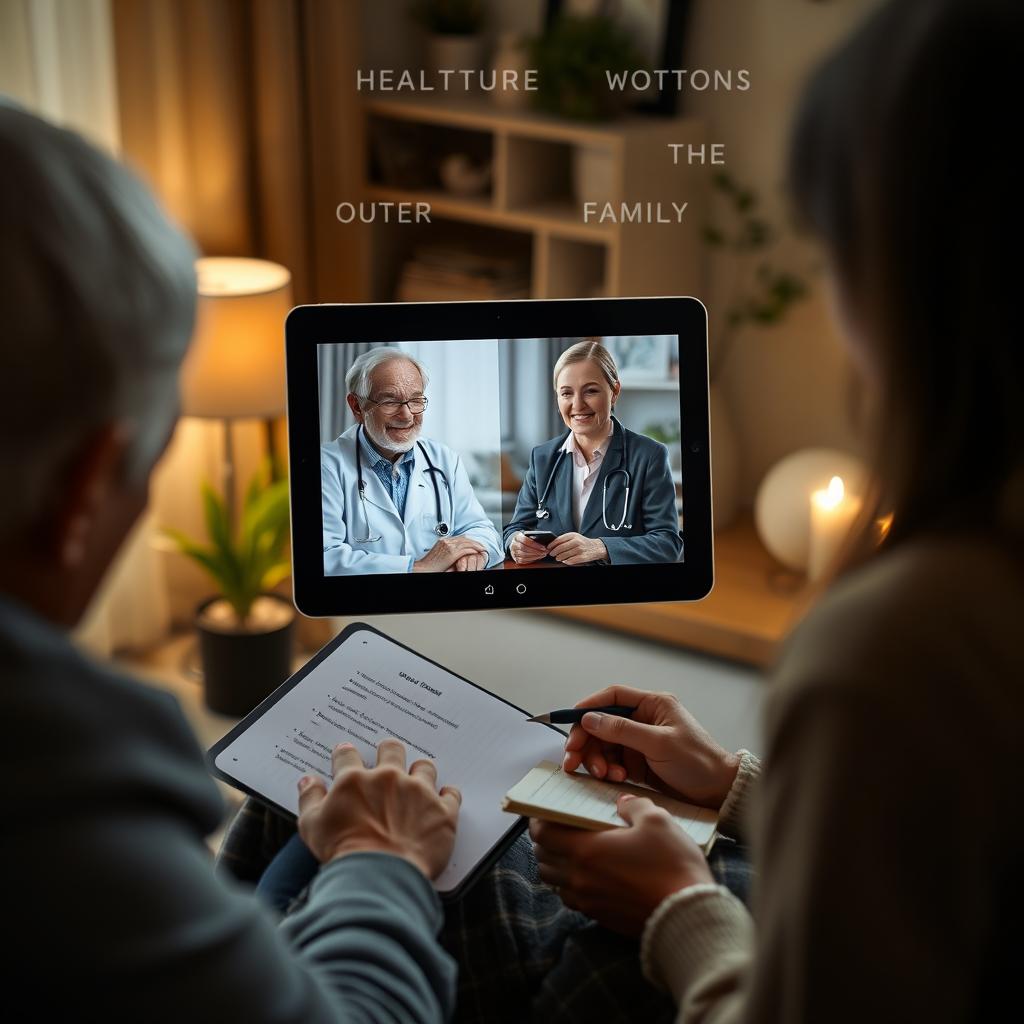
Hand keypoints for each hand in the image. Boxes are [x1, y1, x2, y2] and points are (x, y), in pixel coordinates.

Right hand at [297, 739, 460, 879]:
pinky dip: (448, 796)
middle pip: (392, 749)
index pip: (348, 756)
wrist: (379, 878)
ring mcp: (419, 793)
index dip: (345, 754)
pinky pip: (452, 794)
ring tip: (417, 781)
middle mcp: (389, 779)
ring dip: (420, 771)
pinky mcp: (442, 812)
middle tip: (387, 758)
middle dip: (388, 751)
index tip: (346, 755)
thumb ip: (310, 798)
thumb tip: (308, 781)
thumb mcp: (312, 827)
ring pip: (424, 767)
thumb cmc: (344, 855)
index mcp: (355, 781)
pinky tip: (443, 799)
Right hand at [414, 535, 486, 572]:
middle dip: (475, 542)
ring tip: (482, 549)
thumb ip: (447, 551)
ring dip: (476, 546)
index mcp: (443, 540)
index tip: (475, 544)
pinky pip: (465, 550)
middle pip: (465, 539)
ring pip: (467, 543)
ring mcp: (449, 546)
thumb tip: (456, 554)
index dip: (469, 541)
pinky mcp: (451, 553)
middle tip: (482, 546)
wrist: (423, 568)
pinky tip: (477, 553)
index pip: (460, 538)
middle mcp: (446, 541)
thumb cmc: (430, 565)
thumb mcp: (439, 554)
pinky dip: (473, 550)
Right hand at [509, 531, 547, 563]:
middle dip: (536, 551)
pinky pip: (523, 561)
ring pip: (524, 556)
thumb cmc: (524, 538)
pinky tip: (537, 558)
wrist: (516, 543)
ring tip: (542, 555)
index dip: (535, 545)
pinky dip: (531, 560)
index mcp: (517, 537)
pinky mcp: (515, 559)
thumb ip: (533, 537)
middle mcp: (513, 545)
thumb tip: (541, 541)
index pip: (525, 540)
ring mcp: (513, 552)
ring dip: (535, 556)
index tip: (543, 547)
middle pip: (525, 549)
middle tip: (545, 552)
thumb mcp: (527, 535)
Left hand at [531, 793, 713, 934]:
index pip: (542, 834)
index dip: (538, 820)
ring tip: (571, 851)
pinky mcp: (601, 917)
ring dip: (555, 864)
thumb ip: (633, 805)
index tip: (544, 811)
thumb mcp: (657, 820)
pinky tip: (590, 875)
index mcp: (585, 850)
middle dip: (544, 841)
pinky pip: (572, 899)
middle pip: (543, 859)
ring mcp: (588, 901)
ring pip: (555, 882)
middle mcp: (579, 878)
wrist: (688, 915)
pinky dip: (571, 885)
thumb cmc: (672, 865)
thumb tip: (622, 803)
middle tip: (557, 828)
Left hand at [547, 532, 606, 564]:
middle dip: (554, 552)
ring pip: (564, 555)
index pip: (559, 540)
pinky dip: (566, 561)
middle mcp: (576, 541)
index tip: (548, 548)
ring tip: (558, 558)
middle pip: (560, 548)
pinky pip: (570, 561)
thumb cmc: (583, 542)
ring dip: (559, 558)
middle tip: (552, 554)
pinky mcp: (582, 557)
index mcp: (573, 535)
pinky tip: (565, 560)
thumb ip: (564, 539)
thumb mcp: (575, 537)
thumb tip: (552, 545)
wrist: (596, 547)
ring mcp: (580, 549)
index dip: (552, 545)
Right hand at [563, 684, 739, 809]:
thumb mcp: (659, 743)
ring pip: (604, 745)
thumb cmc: (697, 762)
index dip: (588, 706)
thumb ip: (622, 729)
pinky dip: (608, 770)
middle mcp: (644, 720)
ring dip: (597, 760)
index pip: (612, 697)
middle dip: (586, 742)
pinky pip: (613, 762)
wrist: (718, 793)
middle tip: (573, 760)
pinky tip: (616, 779)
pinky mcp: (639, 762)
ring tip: (603, 774)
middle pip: (602, 724)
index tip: (569, 720)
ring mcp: (640, 742)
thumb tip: (589, 718)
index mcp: (652, 705)